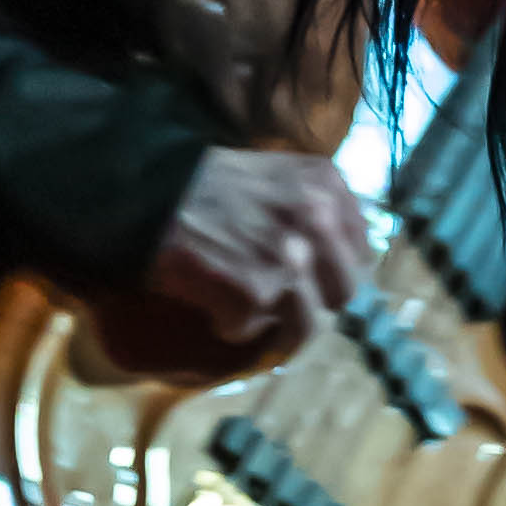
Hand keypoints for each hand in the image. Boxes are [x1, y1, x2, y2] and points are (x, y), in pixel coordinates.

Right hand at [151, 144, 369, 352]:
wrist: (143, 190)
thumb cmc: (202, 183)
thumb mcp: (276, 176)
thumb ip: (315, 208)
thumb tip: (343, 261)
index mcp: (327, 186)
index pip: (362, 251)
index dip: (336, 273)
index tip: (317, 282)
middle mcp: (318, 219)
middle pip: (343, 293)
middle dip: (314, 305)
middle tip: (282, 305)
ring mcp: (290, 257)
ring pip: (305, 325)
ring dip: (276, 330)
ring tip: (246, 316)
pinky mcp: (256, 291)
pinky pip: (249, 329)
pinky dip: (228, 325)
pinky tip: (210, 304)